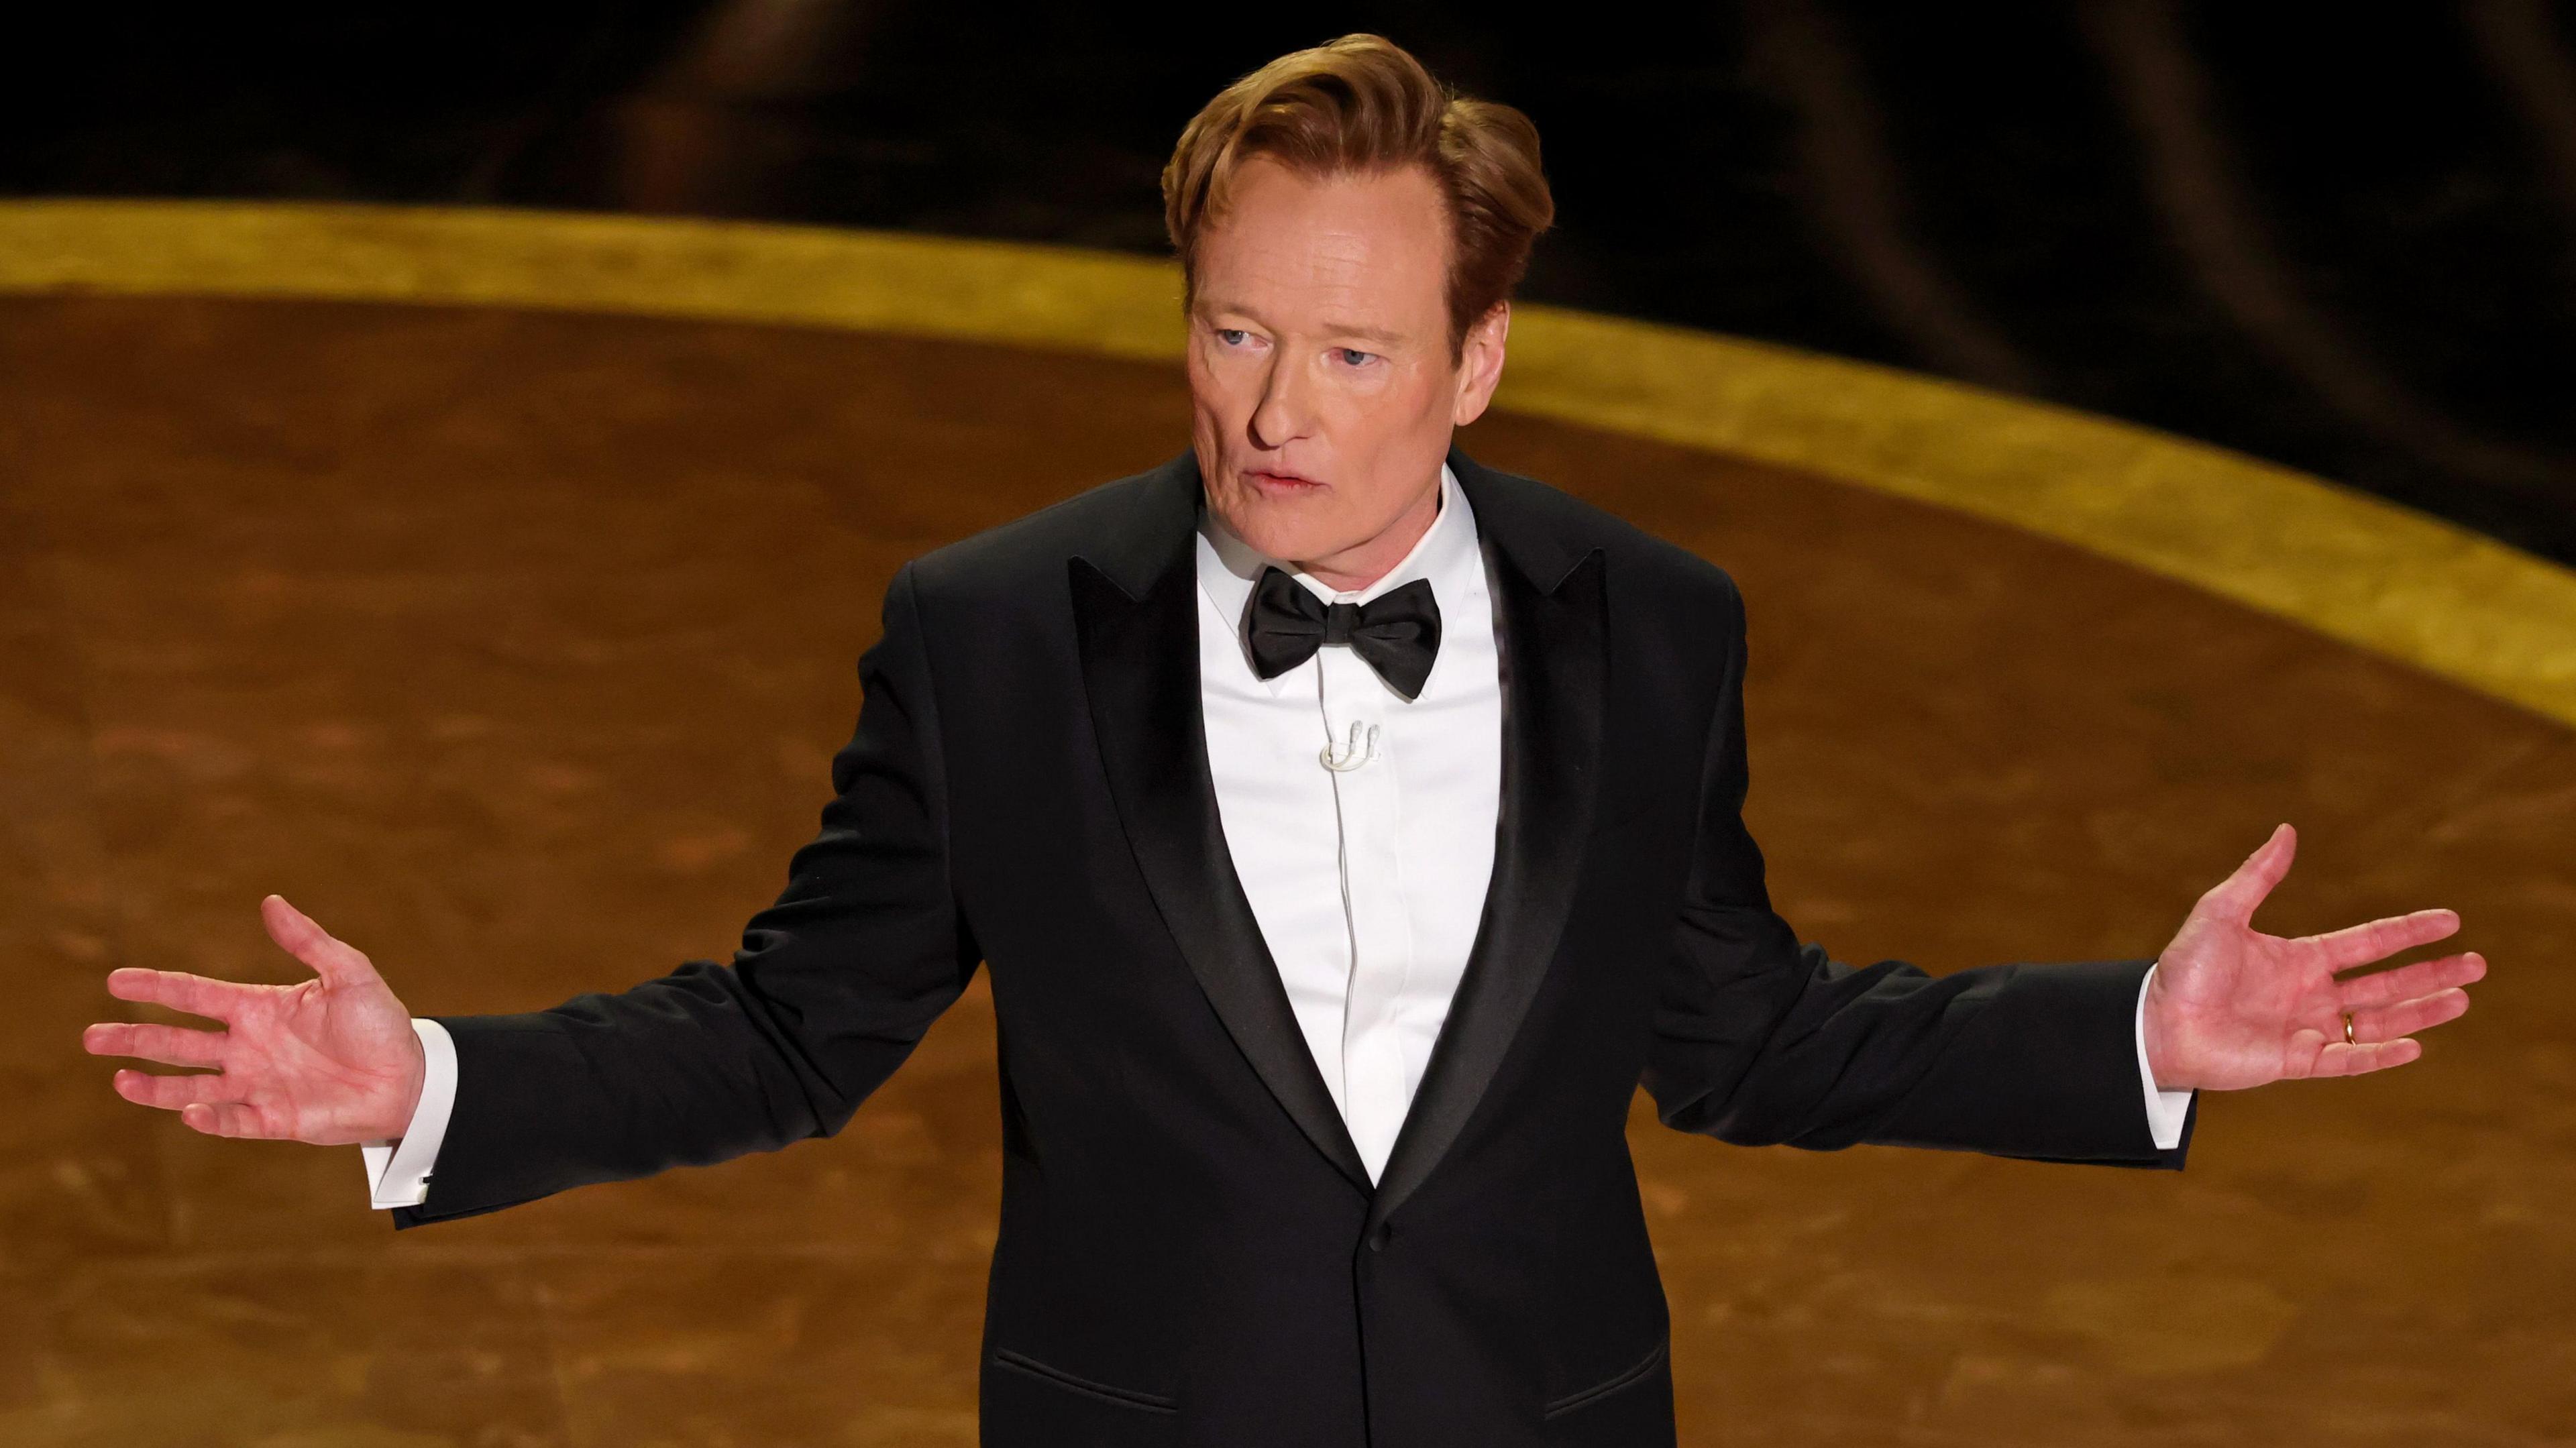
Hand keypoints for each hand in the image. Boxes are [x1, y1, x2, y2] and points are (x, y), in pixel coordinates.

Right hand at [81, 894, 426, 1142]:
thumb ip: (309, 941)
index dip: (156, 987)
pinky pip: (232, 1119)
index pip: (195, 995)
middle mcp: (248, 1047)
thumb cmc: (381, 1024)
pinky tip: (189, 1110)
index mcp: (259, 1008)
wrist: (411, 1078)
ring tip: (118, 1079)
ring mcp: (257, 1084)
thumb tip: (271, 901)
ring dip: (155, 1085)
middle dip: (136, 1038)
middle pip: (178, 1041)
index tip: (115, 981)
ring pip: (191, 1085)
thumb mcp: (349, 973)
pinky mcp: (274, 1118)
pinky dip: (210, 1117)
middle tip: (90, 1036)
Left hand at [2142, 823, 2483, 1091]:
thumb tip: (2287, 831)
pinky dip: (2381, 1054)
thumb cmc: (2184, 968)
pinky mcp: (2296, 1062)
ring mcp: (2307, 1029)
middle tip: (2478, 965)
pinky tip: (2417, 1045)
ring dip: (2421, 1011)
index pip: (2368, 942)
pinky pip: (2349, 1060)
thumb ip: (2258, 875)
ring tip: (2463, 999)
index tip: (2450, 920)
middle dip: (2431, 973)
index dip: (2408, 932)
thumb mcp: (2221, 912)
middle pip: (2385, 983)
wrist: (2156, 1022)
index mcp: (2299, 958)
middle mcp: (2310, 994)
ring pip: (2378, 1021)